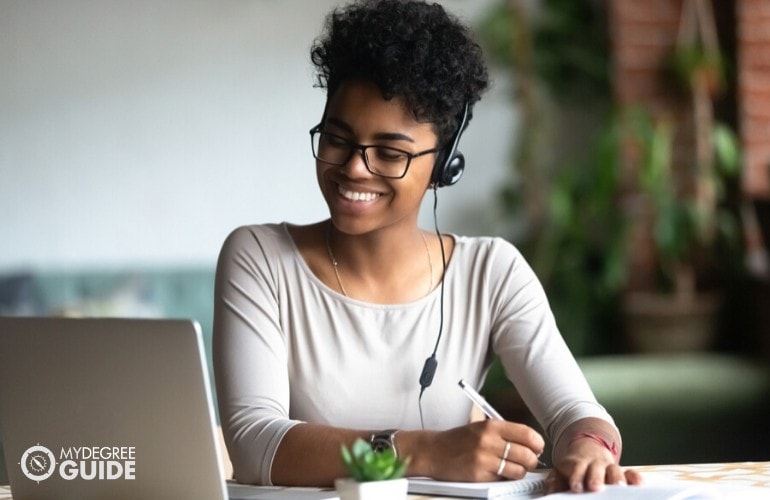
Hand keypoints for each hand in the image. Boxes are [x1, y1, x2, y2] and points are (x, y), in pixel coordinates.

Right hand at [419, 420, 544, 481]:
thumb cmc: (458, 440)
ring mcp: (484, 459)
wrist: (433, 451)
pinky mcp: (479, 474)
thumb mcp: (481, 428)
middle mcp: (489, 440)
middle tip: (528, 462)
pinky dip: (504, 478)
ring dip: (520, 472)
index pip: (527, 434)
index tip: (537, 448)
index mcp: (492, 426)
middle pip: (527, 454)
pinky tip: (497, 473)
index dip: (537, 444)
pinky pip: (503, 479)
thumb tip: (530, 444)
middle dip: (531, 461)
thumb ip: (504, 434)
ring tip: (513, 469)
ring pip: (518, 470)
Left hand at [545, 435, 642, 492]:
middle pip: (596, 469)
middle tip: (595, 487)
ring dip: (616, 478)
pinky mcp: (621, 471)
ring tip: (619, 487)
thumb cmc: (574, 467)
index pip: (576, 469)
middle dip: (596, 478)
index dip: (576, 477)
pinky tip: (638, 483)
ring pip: (614, 470)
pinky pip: (630, 472)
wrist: (586, 449)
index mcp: (578, 464)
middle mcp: (594, 464)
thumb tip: (551, 492)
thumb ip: (555, 481)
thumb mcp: (560, 471)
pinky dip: (634, 477)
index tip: (576, 486)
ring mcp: (608, 467)